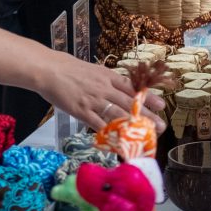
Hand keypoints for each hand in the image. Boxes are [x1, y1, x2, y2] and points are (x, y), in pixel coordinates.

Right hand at [37, 52, 165, 132]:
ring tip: (145, 136)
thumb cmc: (69, 68)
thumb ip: (106, 80)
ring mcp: (93, 100)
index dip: (147, 97)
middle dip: (147, 115)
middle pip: (129, 103)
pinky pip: (97, 124)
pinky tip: (118, 142)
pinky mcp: (81, 110)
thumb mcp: (92, 70)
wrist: (49, 69)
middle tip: (161, 126)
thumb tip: (119, 88)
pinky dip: (108, 133)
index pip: (132, 87)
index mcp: (107, 76)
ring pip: (117, 115)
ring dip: (133, 127)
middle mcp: (103, 88)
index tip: (161, 104)